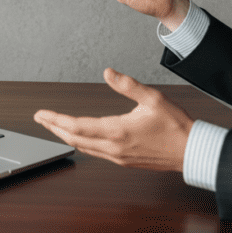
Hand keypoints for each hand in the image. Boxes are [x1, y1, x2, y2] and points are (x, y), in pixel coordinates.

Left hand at [34, 68, 193, 171]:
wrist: (192, 151)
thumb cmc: (175, 125)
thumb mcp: (153, 98)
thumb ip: (128, 85)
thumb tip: (108, 71)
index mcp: (117, 131)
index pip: (77, 126)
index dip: (56, 120)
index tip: (41, 114)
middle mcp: (114, 147)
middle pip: (74, 138)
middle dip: (54, 128)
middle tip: (39, 118)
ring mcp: (118, 157)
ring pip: (83, 147)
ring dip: (65, 135)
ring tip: (53, 125)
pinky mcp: (124, 161)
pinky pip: (95, 153)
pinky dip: (81, 143)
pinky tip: (78, 137)